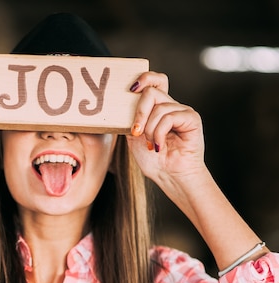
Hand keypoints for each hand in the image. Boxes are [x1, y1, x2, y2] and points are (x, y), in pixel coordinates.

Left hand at [127, 72, 205, 188]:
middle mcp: (170, 106)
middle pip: (151, 91)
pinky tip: (159, 146)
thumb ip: (130, 119)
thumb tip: (119, 105)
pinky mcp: (191, 118)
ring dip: (149, 130)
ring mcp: (182, 111)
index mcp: (158, 108)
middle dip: (139, 112)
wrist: (170, 177)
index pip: (155, 81)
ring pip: (158, 107)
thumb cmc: (154, 161)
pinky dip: (159, 133)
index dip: (144, 78)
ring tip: (151, 145)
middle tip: (136, 132)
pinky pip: (169, 117)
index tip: (131, 89)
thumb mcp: (134, 137)